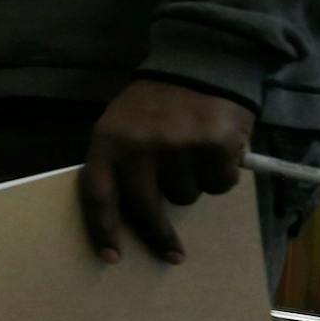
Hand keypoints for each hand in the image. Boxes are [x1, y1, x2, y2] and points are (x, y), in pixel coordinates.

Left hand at [79, 80, 254, 265]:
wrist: (200, 62)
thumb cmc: (155, 104)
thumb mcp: (122, 125)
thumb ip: (118, 162)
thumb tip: (125, 218)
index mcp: (108, 140)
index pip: (98, 194)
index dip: (103, 230)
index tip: (113, 258)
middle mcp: (139, 145)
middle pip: (146, 208)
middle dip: (159, 235)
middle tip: (173, 254)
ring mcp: (178, 145)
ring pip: (186, 196)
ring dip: (192, 185)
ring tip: (191, 155)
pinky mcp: (216, 144)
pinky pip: (220, 184)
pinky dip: (221, 174)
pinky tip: (217, 150)